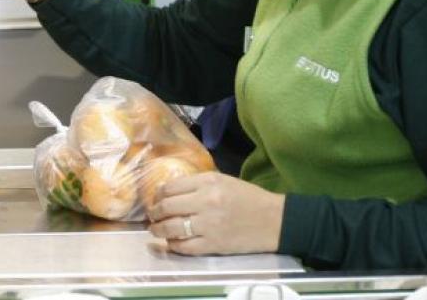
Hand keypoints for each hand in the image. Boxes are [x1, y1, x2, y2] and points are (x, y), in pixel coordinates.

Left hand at [147, 171, 284, 255]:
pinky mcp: (213, 245)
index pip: (170, 187)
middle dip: (155, 212)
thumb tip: (169, 191)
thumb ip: (197, 184)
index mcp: (208, 182)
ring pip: (170, 228)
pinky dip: (173, 245)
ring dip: (158, 230)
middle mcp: (205, 202)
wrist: (274, 221)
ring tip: (156, 229)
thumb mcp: (222, 180)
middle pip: (166, 207)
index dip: (158, 195)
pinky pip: (184, 246)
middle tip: (153, 215)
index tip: (156, 199)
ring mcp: (208, 225)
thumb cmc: (248, 198)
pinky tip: (171, 242)